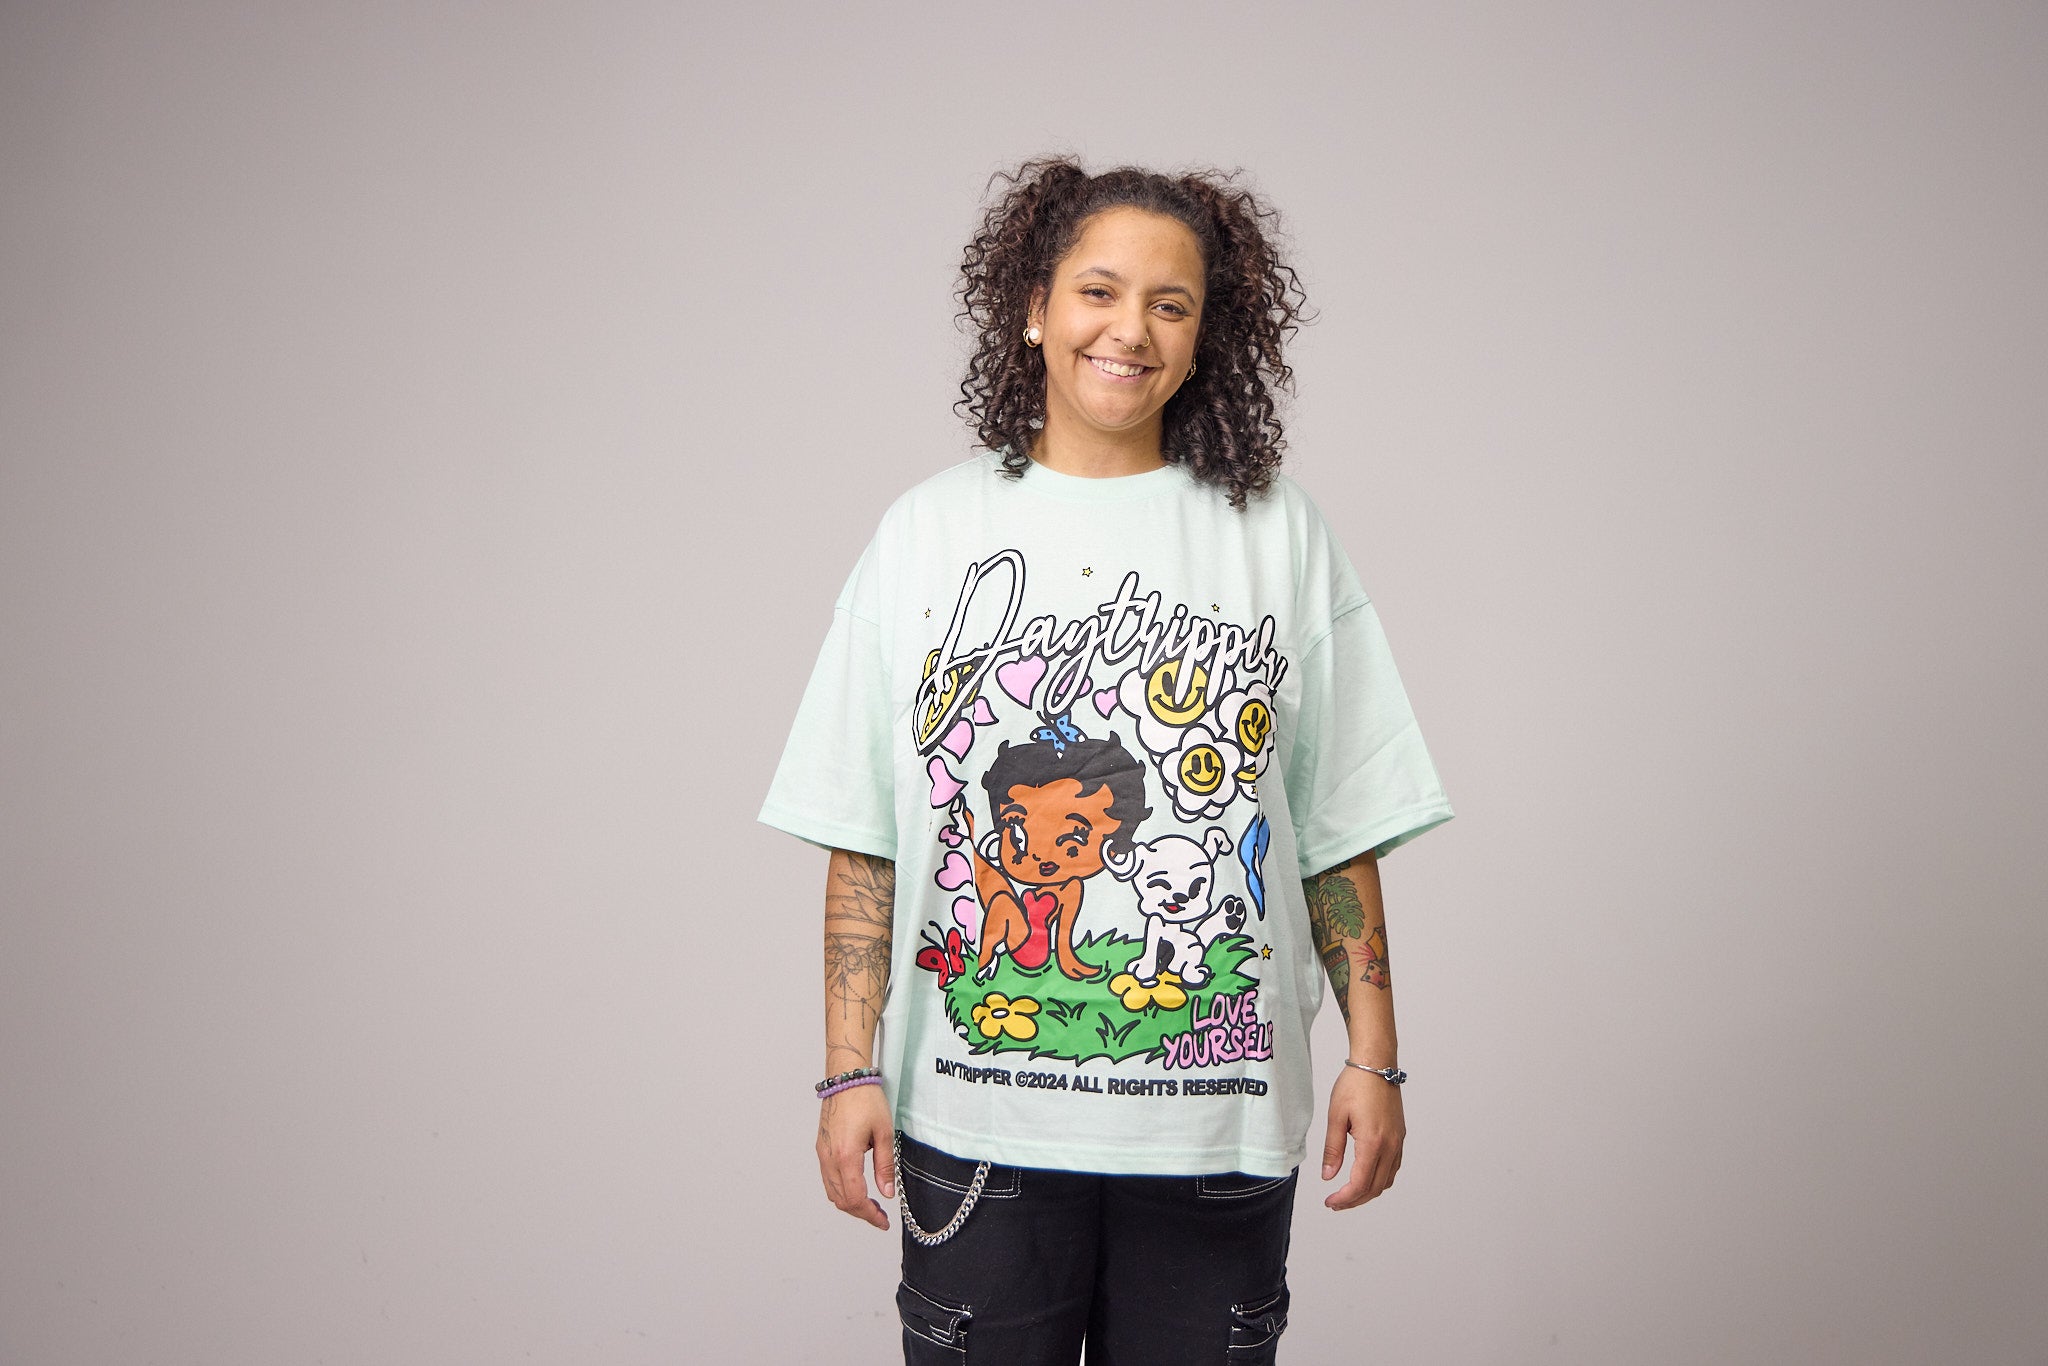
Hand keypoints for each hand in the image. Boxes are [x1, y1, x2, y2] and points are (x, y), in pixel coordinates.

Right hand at [816, 1082, 895, 1229]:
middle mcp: (829, 1158)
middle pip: (841, 1200)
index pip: (854, 1199)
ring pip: (832, 1192)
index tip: (883, 1221)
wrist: (846, 1078)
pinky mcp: (821, 1148)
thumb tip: (887, 1192)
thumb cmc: (866, 1099)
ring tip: (871, 1204)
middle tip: (880, 1216)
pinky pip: (828, 1179)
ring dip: (850, 1203)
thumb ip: (885, 1166)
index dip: (869, 1215)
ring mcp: (822, 1154)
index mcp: (846, 1156)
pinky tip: (857, 1187)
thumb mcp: (884, 1133)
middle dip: (861, 1213)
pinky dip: (841, 1190)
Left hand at [1321, 1067, 1403, 1209]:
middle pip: (1375, 1187)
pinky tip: (1365, 1177)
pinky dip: (1380, 1179)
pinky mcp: (1400, 1136)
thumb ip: (1333, 1149)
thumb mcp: (1335, 1116)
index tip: (1330, 1202)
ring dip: (1368, 1192)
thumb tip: (1328, 1176)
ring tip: (1348, 1194)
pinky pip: (1393, 1167)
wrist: (1376, 1064)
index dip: (1344, 1198)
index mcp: (1373, 1142)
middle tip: (1335, 1203)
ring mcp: (1398, 1142)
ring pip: (1387, 1180)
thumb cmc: (1355, 1085)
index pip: (1360, 1183)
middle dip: (1354, 1200)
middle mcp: (1390, 1145)